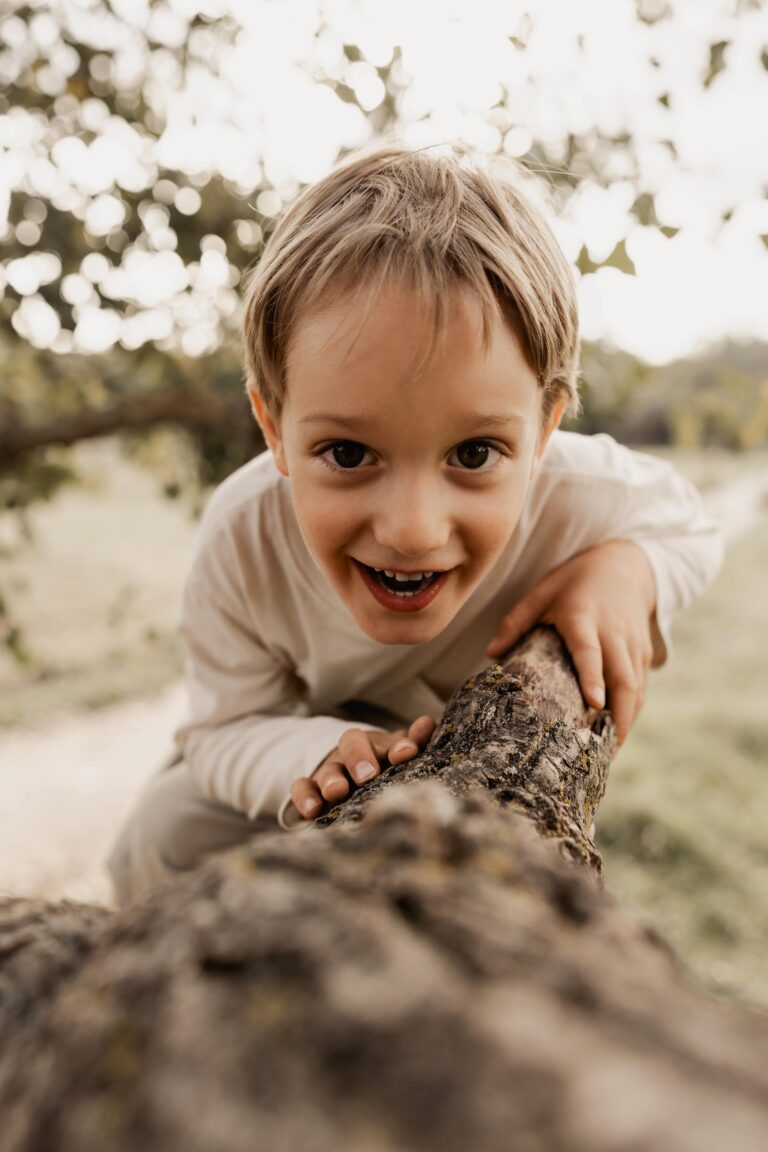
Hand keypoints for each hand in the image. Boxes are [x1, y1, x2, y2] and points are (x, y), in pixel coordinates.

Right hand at [289, 714, 436, 820]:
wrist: (352, 784)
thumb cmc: (384, 770)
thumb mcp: (398, 758)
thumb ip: (413, 744)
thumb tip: (427, 723)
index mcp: (378, 746)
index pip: (386, 740)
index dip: (396, 746)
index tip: (406, 753)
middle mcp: (353, 755)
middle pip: (351, 744)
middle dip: (359, 757)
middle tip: (368, 775)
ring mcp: (330, 771)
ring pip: (328, 770)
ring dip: (332, 779)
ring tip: (337, 791)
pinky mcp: (311, 790)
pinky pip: (302, 788)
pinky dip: (305, 797)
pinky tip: (312, 811)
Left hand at [485, 540, 656, 748]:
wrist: (625, 565)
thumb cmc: (575, 581)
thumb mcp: (542, 591)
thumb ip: (516, 621)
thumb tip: (490, 655)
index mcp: (584, 618)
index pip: (590, 651)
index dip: (593, 677)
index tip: (594, 704)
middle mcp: (614, 633)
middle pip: (623, 680)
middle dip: (617, 719)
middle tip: (602, 755)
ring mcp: (633, 645)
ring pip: (635, 689)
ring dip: (625, 723)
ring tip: (607, 755)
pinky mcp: (644, 654)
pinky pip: (641, 688)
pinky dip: (630, 713)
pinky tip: (615, 735)